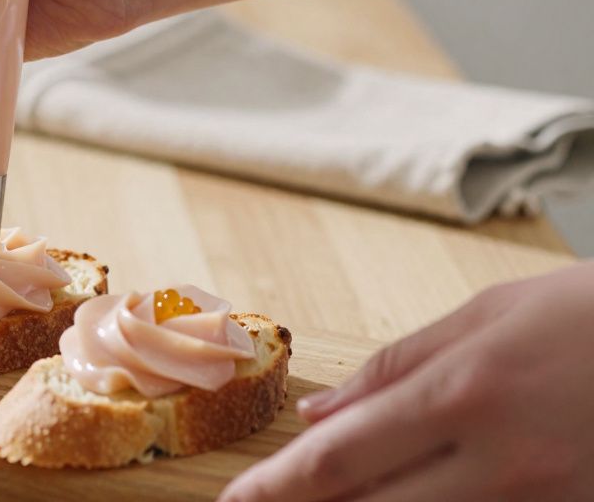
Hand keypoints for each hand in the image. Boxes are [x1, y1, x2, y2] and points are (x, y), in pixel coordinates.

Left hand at [219, 262, 593, 501]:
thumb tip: (320, 415)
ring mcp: (544, 497)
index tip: (236, 501)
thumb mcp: (485, 316)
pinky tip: (409, 496)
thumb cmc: (588, 313)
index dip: (279, 488)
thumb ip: (395, 369)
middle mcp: (500, 461)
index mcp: (464, 396)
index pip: (343, 460)